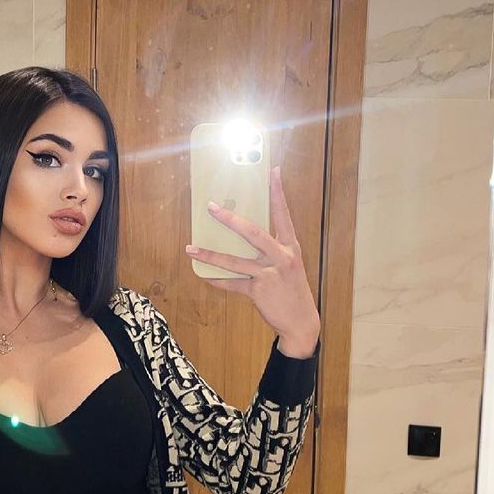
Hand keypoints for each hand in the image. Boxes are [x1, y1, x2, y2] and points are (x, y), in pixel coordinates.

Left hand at [186, 166, 320, 352]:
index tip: (273, 171)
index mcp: (290, 246)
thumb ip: (270, 249)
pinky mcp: (259, 291)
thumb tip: (243, 232)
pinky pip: (233, 284)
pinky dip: (217, 280)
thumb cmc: (291, 288)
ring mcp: (270, 274)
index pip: (283, 214)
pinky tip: (204, 275)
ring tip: (191, 248)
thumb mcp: (287, 264)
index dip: (278, 192)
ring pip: (235, 261)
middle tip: (211, 207)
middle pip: (253, 232)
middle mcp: (281, 257)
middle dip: (230, 219)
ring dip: (211, 255)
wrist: (301, 322)